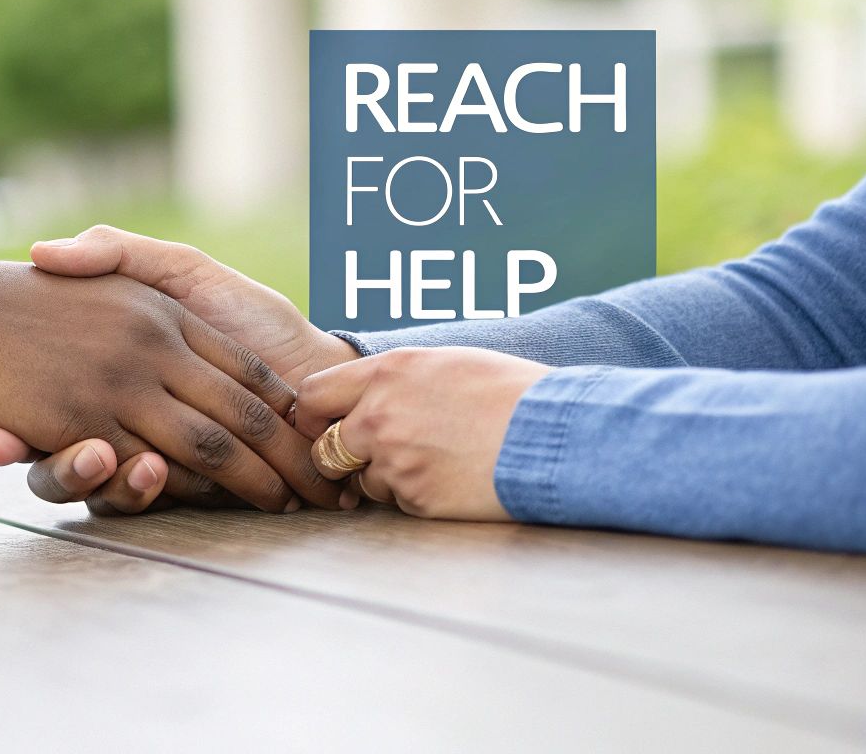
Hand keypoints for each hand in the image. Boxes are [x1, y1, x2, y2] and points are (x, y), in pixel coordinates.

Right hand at [0, 237, 341, 511]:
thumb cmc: (18, 291)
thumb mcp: (92, 273)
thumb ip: (135, 276)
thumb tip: (192, 329)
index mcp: (162, 310)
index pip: (245, 366)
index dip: (286, 409)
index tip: (319, 441)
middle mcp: (152, 341)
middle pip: (242, 409)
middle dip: (291, 457)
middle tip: (329, 493)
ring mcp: (119, 381)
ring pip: (205, 443)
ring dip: (251, 482)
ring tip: (285, 504)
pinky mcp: (81, 420)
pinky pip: (142, 463)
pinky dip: (180, 488)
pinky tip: (211, 505)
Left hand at [296, 347, 549, 520]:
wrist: (554, 434)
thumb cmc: (509, 393)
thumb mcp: (446, 363)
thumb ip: (395, 379)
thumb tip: (361, 393)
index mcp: (388, 372)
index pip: (312, 396)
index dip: (314, 417)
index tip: (326, 426)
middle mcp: (380, 415)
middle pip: (325, 448)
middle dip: (342, 456)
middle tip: (370, 455)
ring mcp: (396, 460)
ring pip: (363, 480)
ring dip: (385, 477)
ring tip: (436, 459)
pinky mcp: (417, 499)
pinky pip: (398, 502)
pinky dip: (417, 495)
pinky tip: (452, 477)